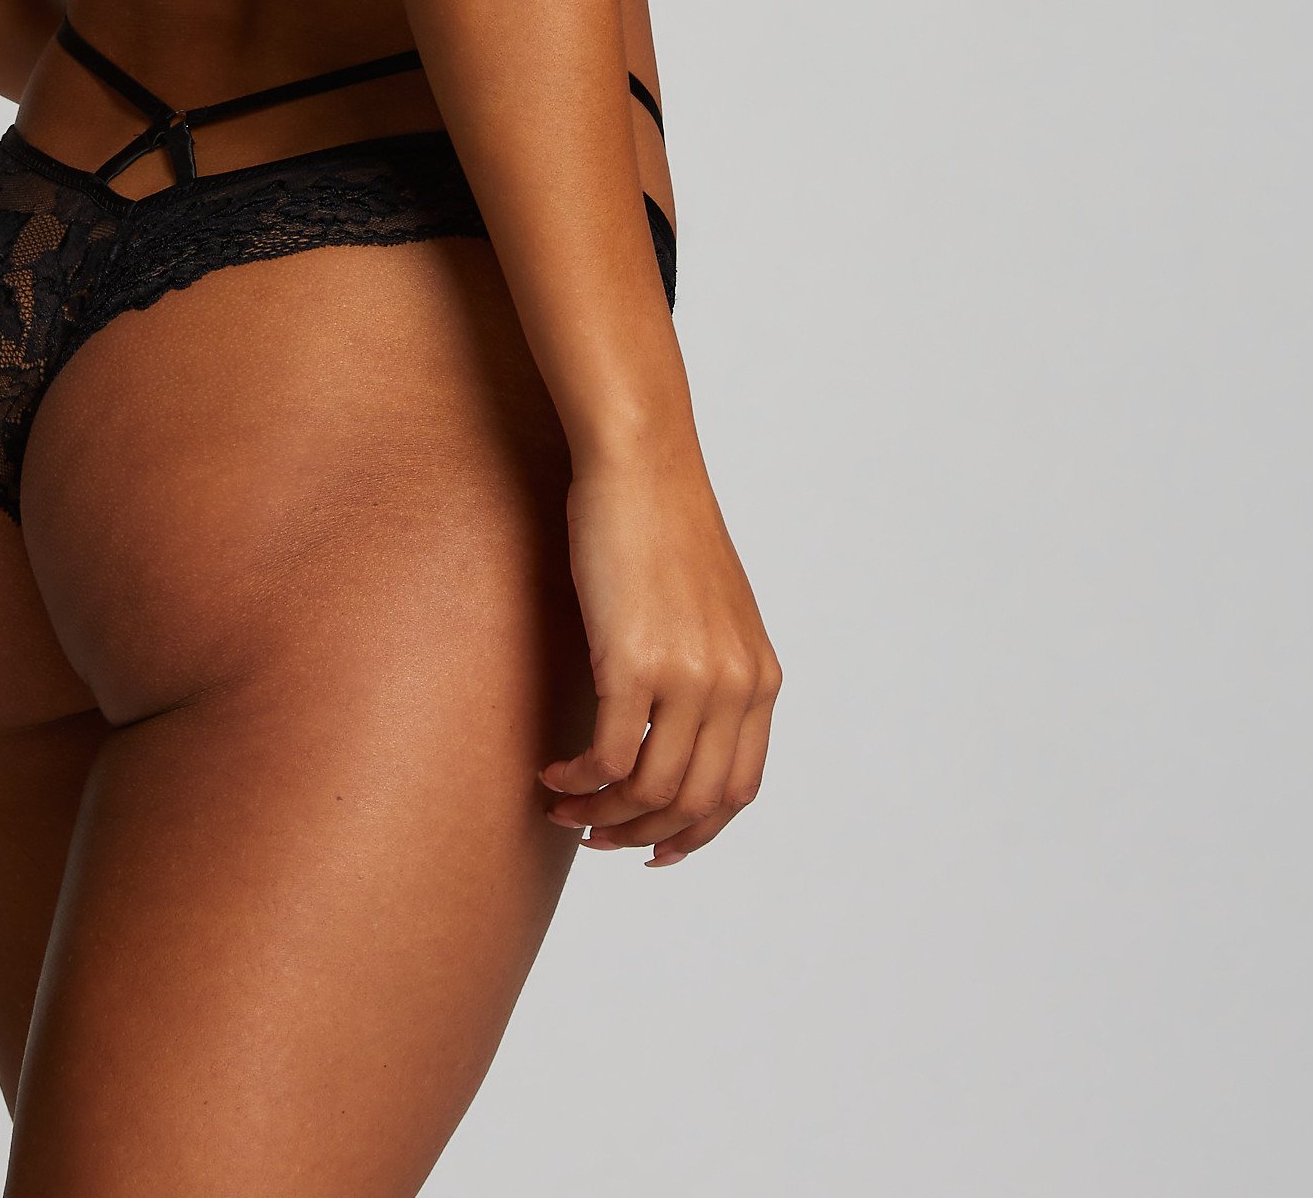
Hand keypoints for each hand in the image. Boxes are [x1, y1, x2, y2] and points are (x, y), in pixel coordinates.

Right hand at [538, 443, 780, 865]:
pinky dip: (578, 780)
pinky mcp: (635, 664)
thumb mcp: (714, 609)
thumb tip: (678, 727)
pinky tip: (552, 771)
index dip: (695, 834)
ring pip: (649, 791)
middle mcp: (735, 686)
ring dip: (601, 816)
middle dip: (639, 834)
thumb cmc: (663, 523)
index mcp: (760, 677)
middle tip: (592, 834)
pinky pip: (608, 757)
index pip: (738, 790)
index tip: (653, 848)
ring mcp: (689, 678)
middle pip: (693, 803)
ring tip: (563, 807)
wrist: (642, 463)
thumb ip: (714, 669)